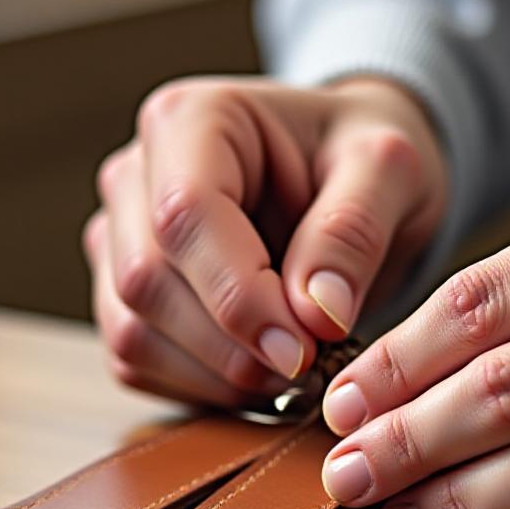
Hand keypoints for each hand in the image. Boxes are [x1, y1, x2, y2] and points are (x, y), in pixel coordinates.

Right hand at [84, 76, 446, 406]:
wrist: (352, 179)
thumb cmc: (364, 160)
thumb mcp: (390, 171)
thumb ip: (353, 230)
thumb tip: (316, 314)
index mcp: (191, 120)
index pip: (184, 215)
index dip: (239, 295)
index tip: (304, 349)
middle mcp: (136, 175)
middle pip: (146, 280)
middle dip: (232, 344)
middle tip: (311, 368)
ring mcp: (119, 239)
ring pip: (131, 330)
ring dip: (216, 374)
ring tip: (294, 372)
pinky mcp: (123, 295)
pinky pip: (136, 362)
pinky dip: (201, 388)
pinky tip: (262, 377)